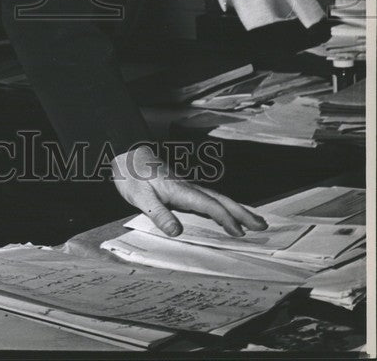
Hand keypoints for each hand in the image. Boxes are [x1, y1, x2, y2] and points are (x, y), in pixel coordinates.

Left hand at [111, 144, 267, 237]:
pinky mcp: (183, 189)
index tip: (240, 232)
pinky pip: (209, 199)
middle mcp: (188, 187)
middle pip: (221, 199)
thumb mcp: (140, 198)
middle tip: (262, 225)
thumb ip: (158, 214)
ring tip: (255, 219)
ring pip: (218, 198)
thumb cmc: (132, 176)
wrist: (126, 156)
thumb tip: (177, 231)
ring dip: (237, 209)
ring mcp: (187, 187)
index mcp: (181, 190)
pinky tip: (226, 212)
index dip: (225, 219)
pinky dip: (223, 206)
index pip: (209, 205)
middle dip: (242, 212)